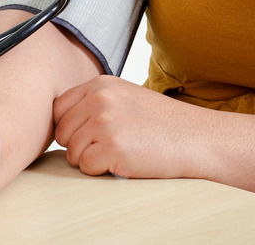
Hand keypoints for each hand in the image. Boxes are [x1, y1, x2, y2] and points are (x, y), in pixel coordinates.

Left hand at [53, 75, 207, 178]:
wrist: (198, 138)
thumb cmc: (160, 123)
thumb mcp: (123, 97)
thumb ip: (92, 102)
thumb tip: (56, 120)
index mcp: (99, 84)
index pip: (58, 109)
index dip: (67, 127)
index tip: (85, 135)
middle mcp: (99, 99)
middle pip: (62, 132)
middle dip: (78, 146)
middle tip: (106, 147)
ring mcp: (105, 123)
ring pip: (72, 152)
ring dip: (90, 160)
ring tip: (119, 153)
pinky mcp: (113, 148)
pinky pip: (86, 166)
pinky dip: (100, 170)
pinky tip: (122, 162)